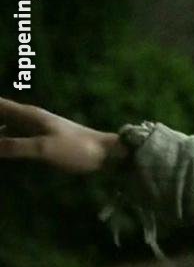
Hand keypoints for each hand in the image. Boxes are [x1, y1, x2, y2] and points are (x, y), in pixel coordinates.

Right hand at [0, 97, 126, 174]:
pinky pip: (17, 134)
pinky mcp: (46, 139)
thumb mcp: (43, 149)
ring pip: (8, 124)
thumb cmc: (78, 149)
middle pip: (1, 113)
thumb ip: (13, 146)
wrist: (109, 154)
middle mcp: (32, 117)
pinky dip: (5, 137)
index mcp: (29, 115)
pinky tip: (3, 145)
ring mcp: (39, 128)